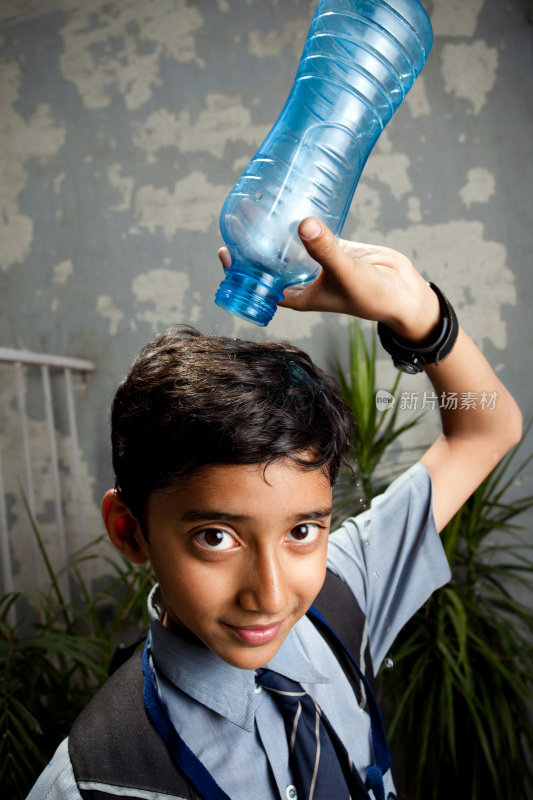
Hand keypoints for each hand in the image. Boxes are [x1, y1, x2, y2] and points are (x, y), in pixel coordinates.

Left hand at [219, 217, 439, 343]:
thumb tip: (303, 224)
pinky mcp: (332, 246)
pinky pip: (310, 233)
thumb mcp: (346, 273)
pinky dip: (300, 222)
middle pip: (269, 263)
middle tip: (238, 217)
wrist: (403, 292)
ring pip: (288, 246)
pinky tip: (289, 203)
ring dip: (274, 230)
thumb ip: (325, 250)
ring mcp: (317, 262)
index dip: (240, 273)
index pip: (259, 287)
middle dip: (253, 245)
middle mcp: (303, 280)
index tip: (225, 251)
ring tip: (258, 205)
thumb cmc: (374, 296)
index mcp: (298, 296)